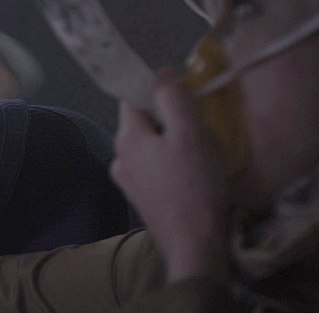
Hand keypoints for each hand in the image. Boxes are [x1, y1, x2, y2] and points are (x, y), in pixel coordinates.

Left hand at [110, 68, 230, 281]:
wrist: (195, 244)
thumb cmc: (195, 185)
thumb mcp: (190, 132)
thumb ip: (172, 98)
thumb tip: (162, 73)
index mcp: (127, 136)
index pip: (133, 97)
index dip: (158, 91)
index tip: (185, 97)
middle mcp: (119, 156)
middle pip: (141, 122)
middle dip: (167, 118)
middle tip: (199, 126)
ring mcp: (127, 180)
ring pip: (149, 146)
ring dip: (169, 142)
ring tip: (198, 151)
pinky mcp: (140, 198)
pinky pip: (153, 168)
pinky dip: (169, 163)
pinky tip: (190, 173)